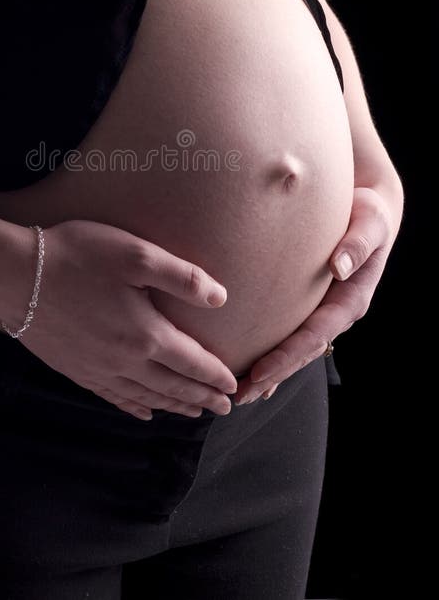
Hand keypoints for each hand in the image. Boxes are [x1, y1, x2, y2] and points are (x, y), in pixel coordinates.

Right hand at [0, 219, 237, 419]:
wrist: (14, 275)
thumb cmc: (77, 256)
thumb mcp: (136, 254)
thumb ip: (182, 277)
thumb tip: (220, 299)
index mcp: (146, 334)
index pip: (191, 363)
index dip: (216, 377)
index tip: (235, 388)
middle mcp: (125, 361)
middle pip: (172, 387)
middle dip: (201, 399)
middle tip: (223, 410)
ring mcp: (97, 369)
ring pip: (145, 397)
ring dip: (173, 406)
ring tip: (192, 414)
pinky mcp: (74, 369)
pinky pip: (112, 397)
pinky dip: (133, 408)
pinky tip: (142, 412)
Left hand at [232, 180, 403, 403]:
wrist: (371, 210)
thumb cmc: (370, 214)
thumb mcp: (372, 223)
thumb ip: (358, 244)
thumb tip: (339, 267)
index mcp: (351, 300)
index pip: (314, 335)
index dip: (287, 356)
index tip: (259, 372)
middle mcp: (336, 313)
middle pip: (300, 352)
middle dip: (271, 375)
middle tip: (238, 396)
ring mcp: (323, 312)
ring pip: (293, 349)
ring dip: (267, 373)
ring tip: (235, 393)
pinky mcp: (310, 305)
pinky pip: (288, 333)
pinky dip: (270, 355)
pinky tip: (249, 374)